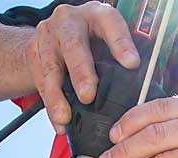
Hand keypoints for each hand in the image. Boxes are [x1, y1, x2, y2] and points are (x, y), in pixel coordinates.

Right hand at [26, 1, 140, 133]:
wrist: (52, 34)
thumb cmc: (89, 40)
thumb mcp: (107, 39)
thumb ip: (121, 56)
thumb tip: (144, 87)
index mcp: (96, 14)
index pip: (111, 24)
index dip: (121, 43)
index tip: (132, 64)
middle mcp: (69, 20)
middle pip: (74, 46)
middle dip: (81, 73)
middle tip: (88, 96)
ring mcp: (48, 35)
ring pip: (51, 68)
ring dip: (57, 96)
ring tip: (65, 117)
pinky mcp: (33, 52)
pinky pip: (40, 83)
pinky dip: (50, 106)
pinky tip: (58, 123)